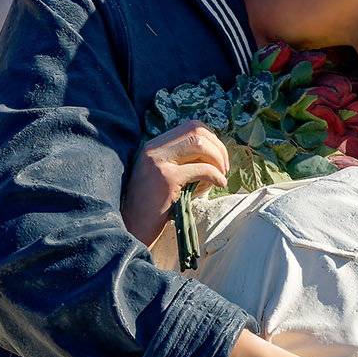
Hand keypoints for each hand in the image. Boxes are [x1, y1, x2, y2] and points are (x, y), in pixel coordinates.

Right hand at [122, 122, 229, 244]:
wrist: (133, 229)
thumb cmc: (154, 208)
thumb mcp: (168, 178)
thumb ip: (186, 164)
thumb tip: (218, 157)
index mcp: (154, 146)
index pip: (190, 127)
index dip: (211, 139)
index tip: (218, 157)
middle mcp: (154, 148)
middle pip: (196, 130)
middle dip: (218, 147)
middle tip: (224, 167)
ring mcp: (158, 161)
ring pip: (199, 143)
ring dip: (217, 158)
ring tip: (222, 175)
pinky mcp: (166, 178)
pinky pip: (201, 168)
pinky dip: (215, 175)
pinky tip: (219, 183)